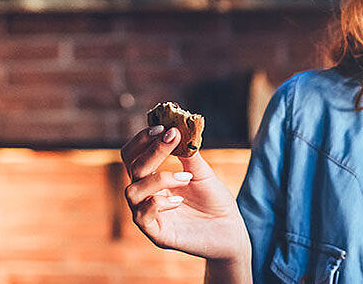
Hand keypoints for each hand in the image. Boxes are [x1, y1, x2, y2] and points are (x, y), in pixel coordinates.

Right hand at [119, 125, 250, 261]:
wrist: (231, 230)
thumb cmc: (214, 202)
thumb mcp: (202, 173)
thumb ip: (187, 154)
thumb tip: (177, 127)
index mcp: (153, 179)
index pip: (134, 156)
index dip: (143, 140)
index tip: (163, 127)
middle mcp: (147, 196)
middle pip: (132, 168)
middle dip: (151, 150)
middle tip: (171, 138)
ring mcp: (149, 215)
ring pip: (133, 191)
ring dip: (158, 178)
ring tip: (185, 178)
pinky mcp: (156, 234)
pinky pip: (142, 216)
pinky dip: (159, 203)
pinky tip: (179, 200)